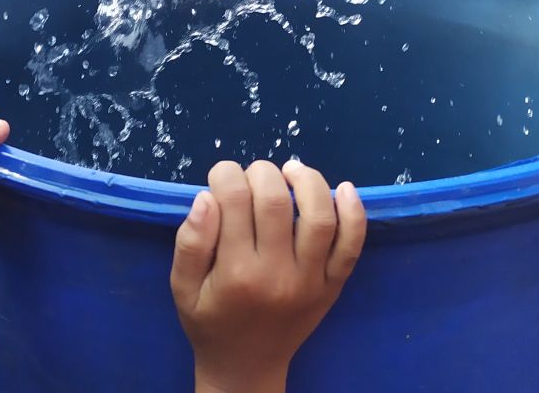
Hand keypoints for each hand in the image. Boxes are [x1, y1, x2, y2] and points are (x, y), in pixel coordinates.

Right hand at [171, 159, 366, 392]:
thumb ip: (190, 243)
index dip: (225, 174)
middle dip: (261, 172)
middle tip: (252, 175)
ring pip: (319, 217)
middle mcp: (276, 274)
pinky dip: (355, 213)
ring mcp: (311, 280)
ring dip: (308, 181)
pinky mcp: (333, 285)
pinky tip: (344, 189)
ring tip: (291, 171)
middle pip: (275, 201)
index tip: (221, 175)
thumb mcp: (183, 288)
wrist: (246, 367)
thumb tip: (207, 197)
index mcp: (235, 273)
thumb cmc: (210, 322)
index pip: (232, 200)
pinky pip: (352, 246)